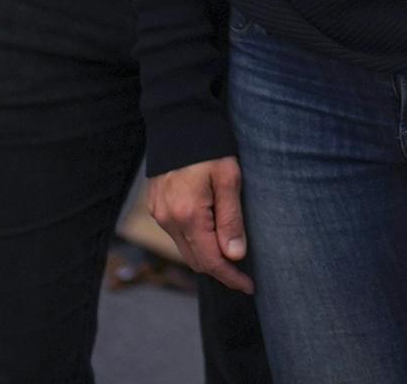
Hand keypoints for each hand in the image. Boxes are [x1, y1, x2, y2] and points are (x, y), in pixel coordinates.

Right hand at [147, 156, 253, 292]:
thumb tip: (235, 256)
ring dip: (207, 255)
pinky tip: (212, 234)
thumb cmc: (209, 146)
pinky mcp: (157, 205)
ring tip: (232, 253)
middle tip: (245, 273)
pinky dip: (195, 240)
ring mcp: (159, 213)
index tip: (249, 286)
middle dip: (220, 270)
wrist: (178, 119)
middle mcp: (168, 220)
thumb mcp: (229, 179)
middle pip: (196, 260)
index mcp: (188, 216)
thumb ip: (231, 219)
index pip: (211, 261)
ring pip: (185, 248)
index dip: (231, 277)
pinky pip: (177, 234)